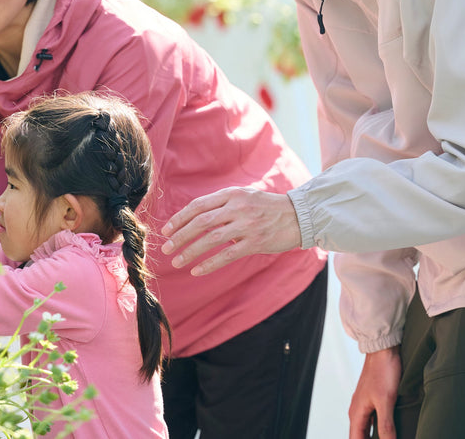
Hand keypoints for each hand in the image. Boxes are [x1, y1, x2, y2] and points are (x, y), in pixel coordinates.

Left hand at [160, 186, 301, 275]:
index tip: (166, 230)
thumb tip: (194, 217)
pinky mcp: (255, 242)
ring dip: (190, 251)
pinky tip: (196, 270)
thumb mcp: (244, 196)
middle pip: (201, 222)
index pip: (198, 205)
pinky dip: (209, 263)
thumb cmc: (266, 207)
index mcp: (232, 194)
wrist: (298, 216)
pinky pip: (227, 255)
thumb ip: (222, 204)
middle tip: (166, 248)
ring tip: (177, 262)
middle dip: (180, 236)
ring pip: (211, 239)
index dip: (179, 218)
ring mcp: (247, 225)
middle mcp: (238, 207)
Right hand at [348, 347, 399, 438]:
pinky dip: (379, 428)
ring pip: (366, 428)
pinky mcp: (373, 399)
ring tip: (386, 438)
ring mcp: (365, 404)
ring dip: (374, 437)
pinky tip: (389, 430)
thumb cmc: (383, 372)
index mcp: (356, 413)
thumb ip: (386, 425)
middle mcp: (358, 410)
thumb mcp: (386, 401)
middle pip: (360, 436)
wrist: (383, 349)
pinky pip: (373, 419)